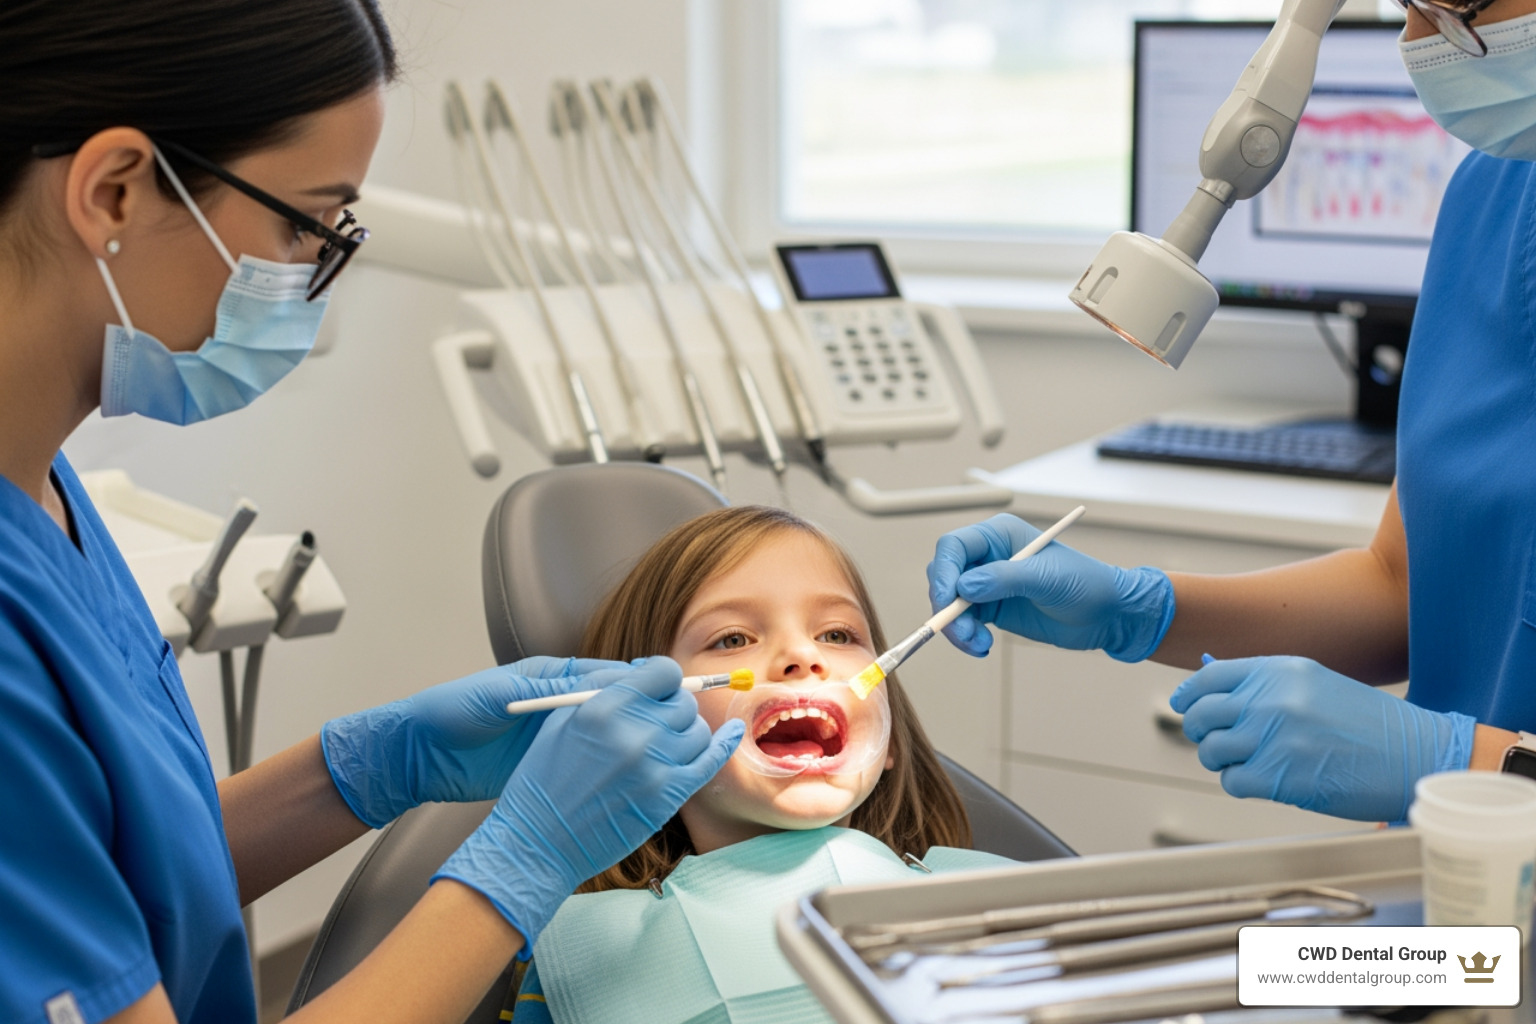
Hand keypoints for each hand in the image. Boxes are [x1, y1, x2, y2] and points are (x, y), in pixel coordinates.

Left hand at [321, 656, 635, 827]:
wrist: (418, 755)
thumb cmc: (452, 712)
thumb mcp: (501, 697)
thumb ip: (548, 690)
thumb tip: (600, 685)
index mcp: (550, 677)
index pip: (606, 675)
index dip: (637, 685)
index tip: (666, 694)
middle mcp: (558, 703)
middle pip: (613, 705)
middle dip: (642, 713)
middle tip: (672, 727)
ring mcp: (554, 735)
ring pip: (605, 735)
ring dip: (628, 741)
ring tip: (659, 752)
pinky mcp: (547, 763)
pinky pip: (586, 761)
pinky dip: (607, 766)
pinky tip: (627, 775)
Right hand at [433, 657, 741, 947]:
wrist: (539, 841)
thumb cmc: (544, 781)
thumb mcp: (562, 721)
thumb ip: (603, 691)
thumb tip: (644, 672)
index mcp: (604, 706)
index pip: (663, 671)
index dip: (665, 679)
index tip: (660, 689)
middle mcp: (634, 732)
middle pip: (683, 702)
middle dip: (674, 708)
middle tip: (660, 721)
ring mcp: (654, 765)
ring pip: (698, 731)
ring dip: (689, 732)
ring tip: (670, 742)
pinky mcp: (667, 796)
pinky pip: (710, 761)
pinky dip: (724, 744)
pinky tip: (732, 734)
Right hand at [926, 513, 1173, 660]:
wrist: (1107, 615)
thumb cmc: (1086, 584)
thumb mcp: (1047, 578)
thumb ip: (1004, 578)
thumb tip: (964, 586)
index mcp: (999, 534)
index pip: (954, 547)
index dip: (943, 572)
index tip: (945, 600)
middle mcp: (988, 556)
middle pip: (944, 576)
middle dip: (947, 606)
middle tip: (961, 632)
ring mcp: (987, 583)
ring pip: (950, 603)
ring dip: (956, 627)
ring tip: (979, 645)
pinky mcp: (990, 608)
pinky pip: (963, 622)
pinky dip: (966, 637)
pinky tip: (982, 647)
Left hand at [1171, 655, 1475, 821]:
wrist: (1416, 755)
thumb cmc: (1369, 725)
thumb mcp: (1315, 684)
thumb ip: (1265, 685)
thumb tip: (1211, 688)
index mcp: (1280, 670)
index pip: (1209, 677)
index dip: (1190, 695)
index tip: (1185, 706)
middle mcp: (1272, 699)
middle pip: (1202, 715)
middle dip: (1202, 731)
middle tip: (1215, 740)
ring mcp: (1274, 737)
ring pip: (1211, 750)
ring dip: (1222, 760)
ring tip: (1247, 762)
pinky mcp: (1279, 776)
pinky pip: (1232, 780)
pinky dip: (1240, 783)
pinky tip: (1262, 780)